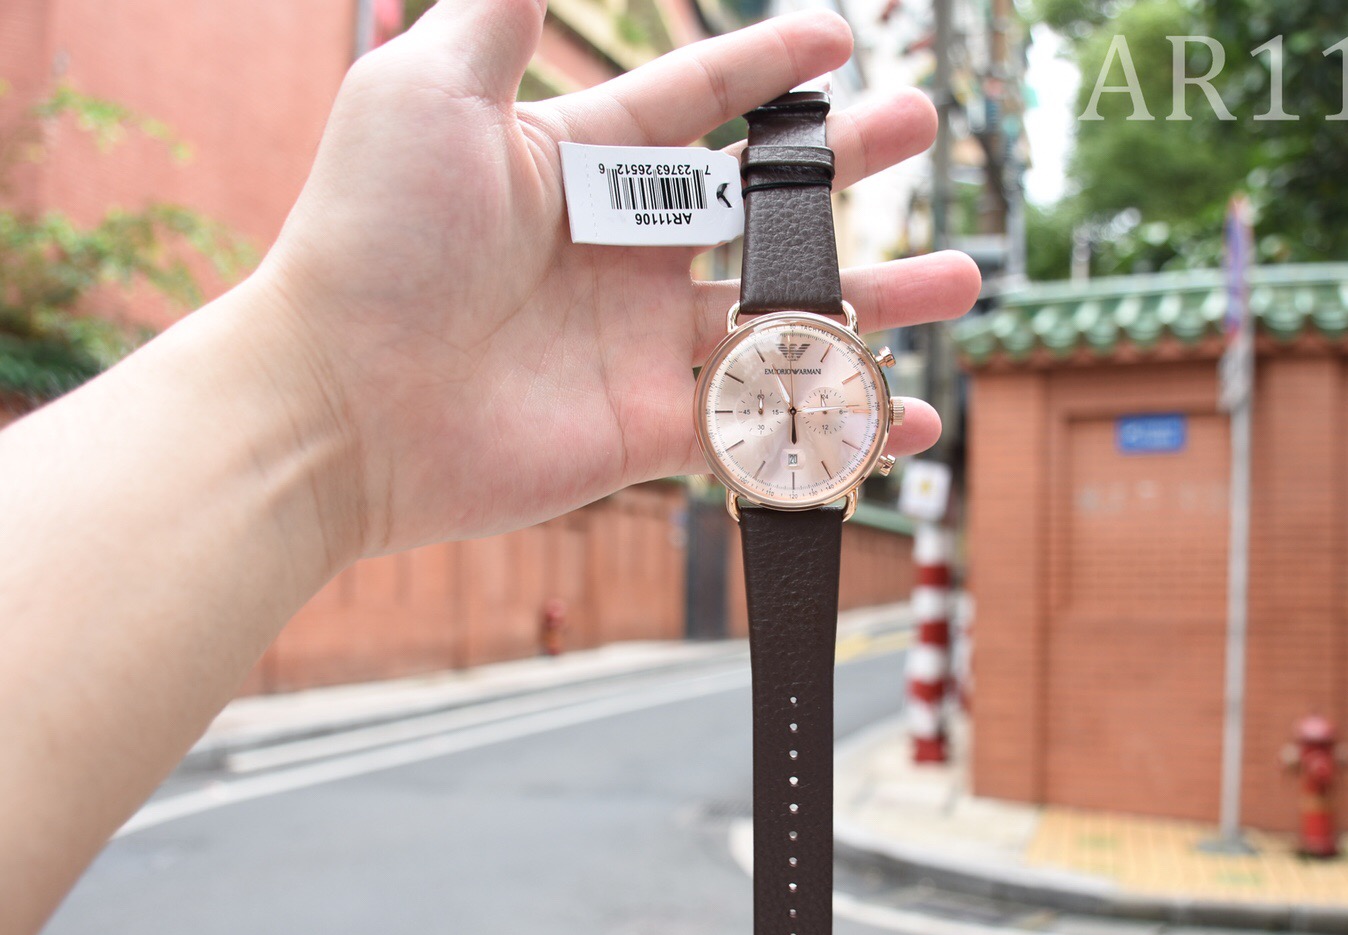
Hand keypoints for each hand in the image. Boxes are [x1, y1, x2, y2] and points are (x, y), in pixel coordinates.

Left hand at [258, 0, 979, 558]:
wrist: (337, 404)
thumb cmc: (369, 239)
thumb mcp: (425, 94)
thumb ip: (497, 14)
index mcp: (580, 168)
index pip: (694, 104)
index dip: (765, 68)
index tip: (838, 40)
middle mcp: (618, 253)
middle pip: (758, 205)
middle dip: (845, 169)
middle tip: (923, 130)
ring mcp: (636, 345)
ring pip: (778, 317)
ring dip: (874, 300)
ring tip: (962, 280)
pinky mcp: (644, 431)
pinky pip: (757, 425)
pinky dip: (837, 428)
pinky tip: (907, 415)